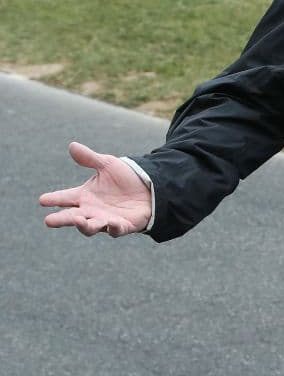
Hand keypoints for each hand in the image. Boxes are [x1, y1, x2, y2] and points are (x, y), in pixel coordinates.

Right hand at [38, 142, 152, 237]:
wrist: (150, 187)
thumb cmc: (125, 177)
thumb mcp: (108, 165)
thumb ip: (89, 158)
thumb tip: (72, 145)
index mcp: (84, 196)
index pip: (65, 198)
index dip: (53, 199)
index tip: (42, 200)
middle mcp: (91, 210)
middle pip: (72, 217)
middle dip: (61, 219)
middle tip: (49, 220)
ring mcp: (105, 220)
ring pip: (90, 227)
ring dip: (84, 225)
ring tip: (78, 219)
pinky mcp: (122, 226)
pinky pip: (116, 230)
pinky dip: (113, 228)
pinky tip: (111, 223)